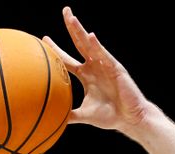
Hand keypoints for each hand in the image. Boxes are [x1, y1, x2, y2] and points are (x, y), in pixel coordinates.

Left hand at [43, 6, 150, 132]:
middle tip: (65, 11)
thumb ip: (70, 115)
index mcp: (87, 75)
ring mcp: (105, 65)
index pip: (68, 60)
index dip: (57, 49)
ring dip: (81, 31)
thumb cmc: (110, 116)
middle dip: (72, 27)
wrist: (130, 119)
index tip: (44, 39)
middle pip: (80, 43)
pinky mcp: (116, 68)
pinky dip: (98, 46)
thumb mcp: (85, 115)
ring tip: (72, 18)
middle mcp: (95, 67)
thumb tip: (53, 121)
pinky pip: (104, 55)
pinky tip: (90, 36)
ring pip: (90, 45)